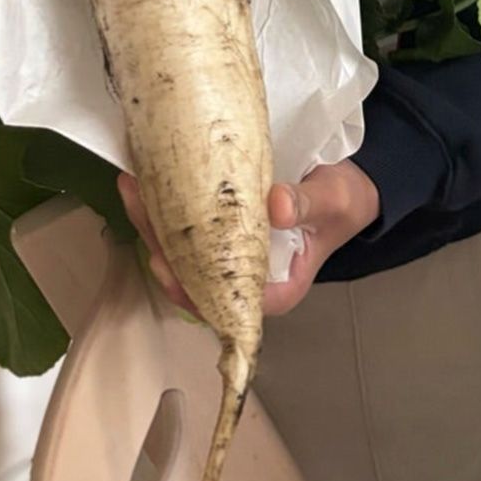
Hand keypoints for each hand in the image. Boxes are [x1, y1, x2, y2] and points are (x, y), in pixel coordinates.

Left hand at [117, 159, 380, 320]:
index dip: (189, 289)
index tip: (164, 262)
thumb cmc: (344, 201)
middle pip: (192, 275)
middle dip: (159, 243)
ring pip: (184, 249)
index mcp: (274, 289)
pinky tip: (150, 175)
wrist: (347, 181)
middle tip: (138, 201)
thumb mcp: (334, 200)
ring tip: (133, 184)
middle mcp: (246, 278)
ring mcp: (231, 254)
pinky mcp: (223, 228)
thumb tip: (276, 206)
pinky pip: (189, 224)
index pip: (225, 304)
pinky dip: (167, 203)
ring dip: (155, 220)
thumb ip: (307, 203)